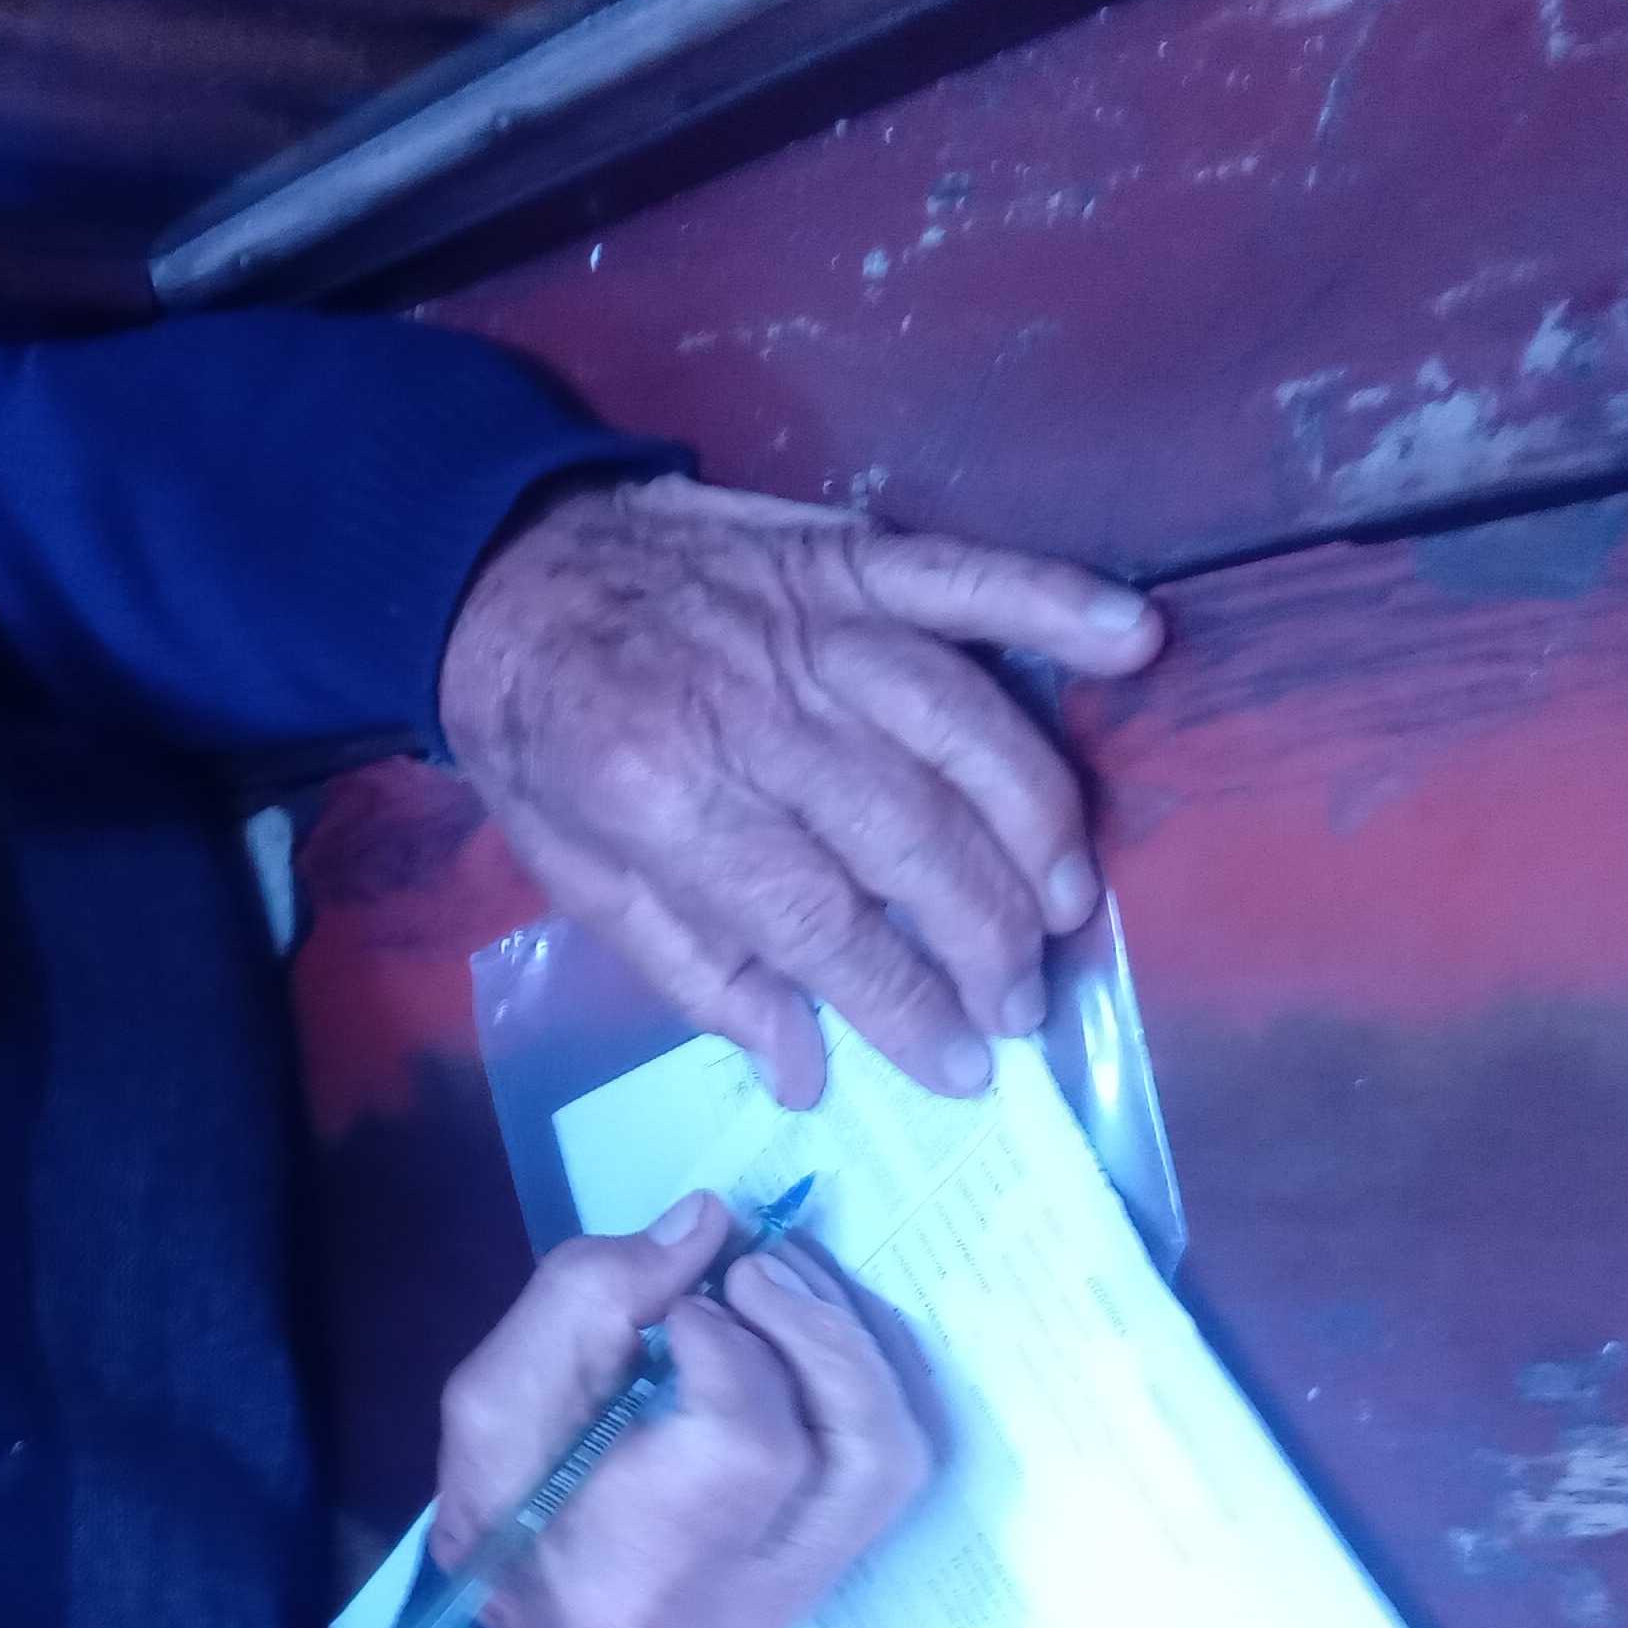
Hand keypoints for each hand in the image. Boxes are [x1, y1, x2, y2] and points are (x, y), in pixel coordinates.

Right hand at [433, 1192, 927, 1627]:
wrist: (520, 1598)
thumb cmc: (499, 1497)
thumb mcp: (497, 1392)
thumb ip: (591, 1296)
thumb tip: (711, 1222)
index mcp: (637, 1576)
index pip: (749, 1448)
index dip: (732, 1347)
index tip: (679, 1310)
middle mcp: (741, 1607)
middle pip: (860, 1455)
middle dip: (823, 1333)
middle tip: (756, 1269)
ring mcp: (798, 1599)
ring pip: (893, 1459)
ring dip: (854, 1344)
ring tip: (785, 1280)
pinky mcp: (826, 1573)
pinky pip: (890, 1468)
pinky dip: (868, 1377)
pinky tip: (812, 1322)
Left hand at [439, 476, 1163, 1106]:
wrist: (495, 569)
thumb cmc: (541, 741)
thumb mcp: (580, 880)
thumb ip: (697, 972)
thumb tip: (807, 1071)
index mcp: (668, 801)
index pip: (818, 924)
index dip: (905, 1005)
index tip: (967, 1067)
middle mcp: (752, 713)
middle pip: (908, 836)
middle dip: (985, 937)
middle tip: (1025, 1003)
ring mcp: (808, 625)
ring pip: (960, 727)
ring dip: (1033, 822)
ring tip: (1071, 905)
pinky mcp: (844, 556)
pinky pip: (964, 576)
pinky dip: (1052, 598)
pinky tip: (1133, 641)